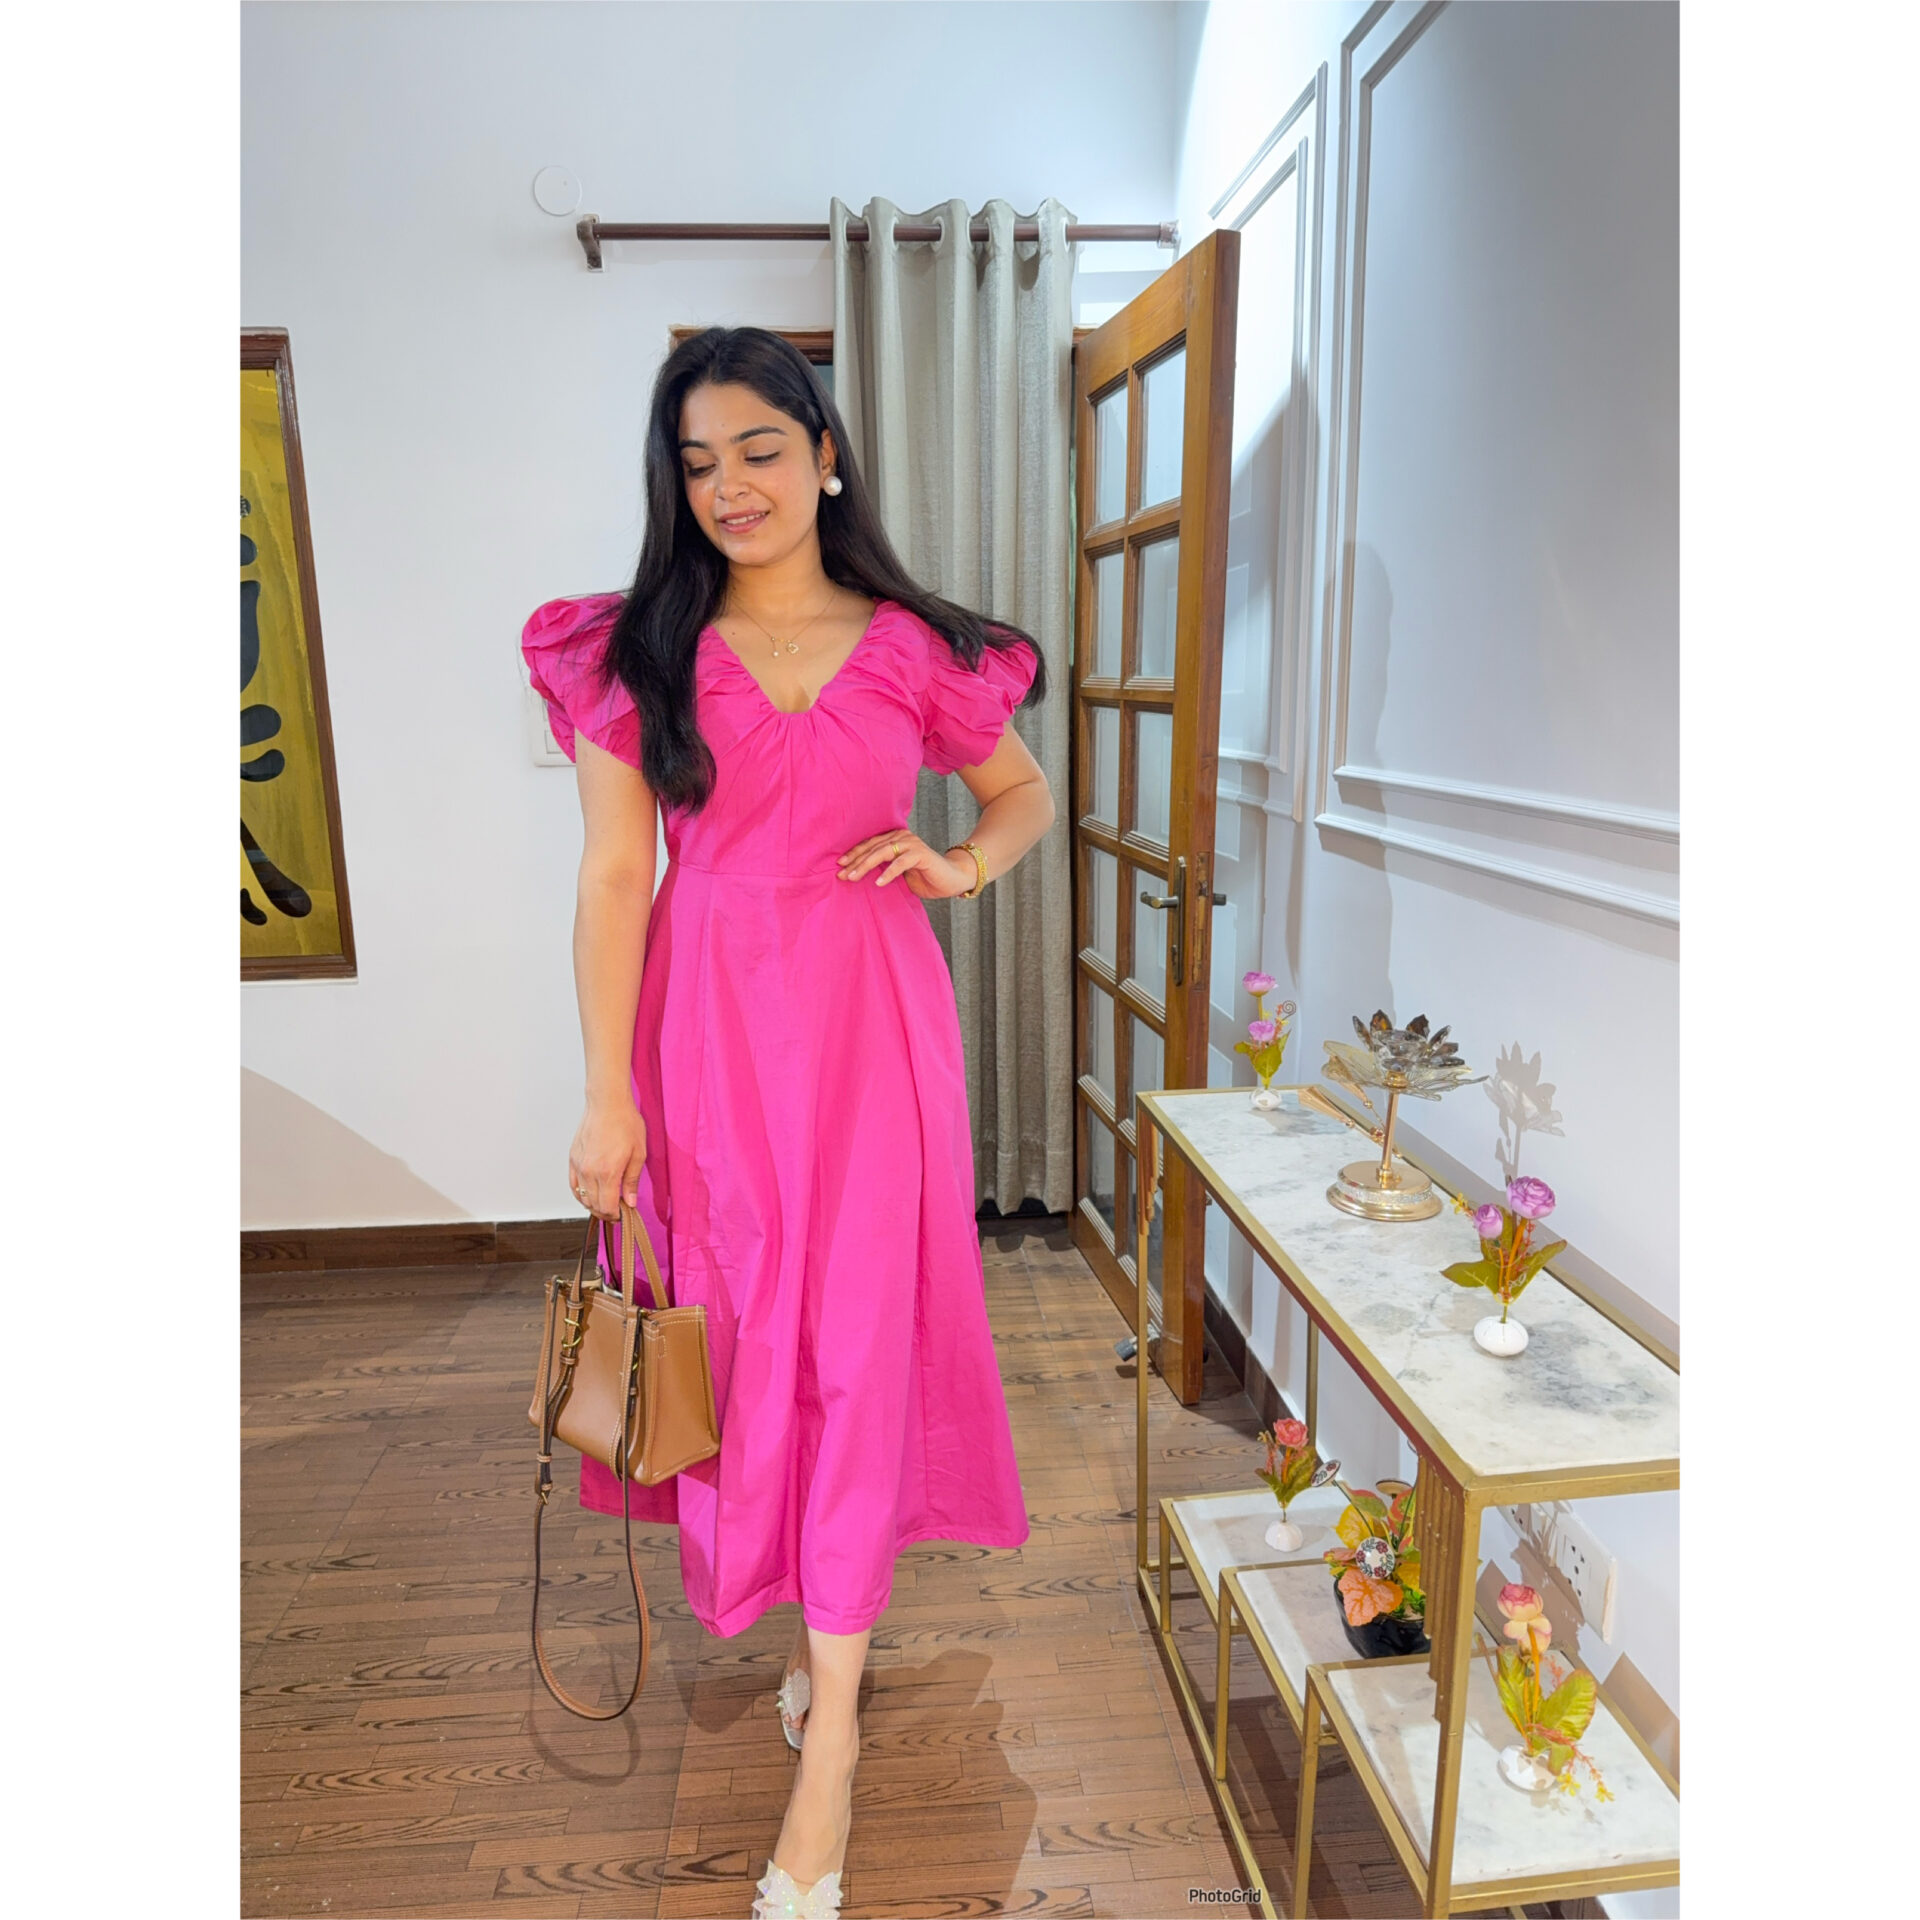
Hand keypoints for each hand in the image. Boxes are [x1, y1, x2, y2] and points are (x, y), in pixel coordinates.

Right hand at [569, 1100, 646, 1218]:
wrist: (607, 1104)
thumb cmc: (626, 1124)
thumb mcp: (638, 1154)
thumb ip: (632, 1181)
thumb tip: (630, 1202)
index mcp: (608, 1173)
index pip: (607, 1207)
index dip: (616, 1215)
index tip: (623, 1214)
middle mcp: (590, 1172)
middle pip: (594, 1205)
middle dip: (606, 1213)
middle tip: (617, 1211)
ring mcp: (579, 1166)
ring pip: (582, 1198)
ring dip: (593, 1205)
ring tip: (606, 1203)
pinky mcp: (573, 1159)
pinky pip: (573, 1185)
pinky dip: (580, 1194)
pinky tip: (590, 1194)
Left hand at [838, 827, 972, 898]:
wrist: (951, 880)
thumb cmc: (924, 877)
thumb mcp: (898, 873)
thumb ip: (882, 869)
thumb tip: (856, 875)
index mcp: (894, 838)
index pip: (869, 844)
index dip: (854, 854)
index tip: (839, 866)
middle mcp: (902, 837)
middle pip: (873, 847)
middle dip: (856, 861)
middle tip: (841, 873)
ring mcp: (912, 844)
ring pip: (883, 852)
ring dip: (866, 866)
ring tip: (854, 877)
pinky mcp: (921, 854)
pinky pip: (900, 863)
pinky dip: (889, 873)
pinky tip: (879, 883)